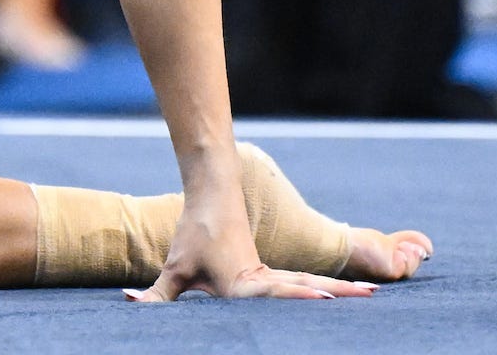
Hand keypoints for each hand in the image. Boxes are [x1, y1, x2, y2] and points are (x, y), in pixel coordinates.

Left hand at [129, 182, 371, 303]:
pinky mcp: (271, 270)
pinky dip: (323, 287)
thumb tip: (128, 303)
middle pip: (304, 287)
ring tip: (368, 295)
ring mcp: (270, 272)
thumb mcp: (174, 270)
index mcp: (242, 282)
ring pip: (308, 282)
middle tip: (367, 296)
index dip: (300, 298)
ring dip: (338, 288)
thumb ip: (156, 297)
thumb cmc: (194, 234)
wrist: (214, 194)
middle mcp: (261, 277)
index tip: (325, 299)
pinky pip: (301, 281)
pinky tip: (343, 293)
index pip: (275, 293)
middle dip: (336, 294)